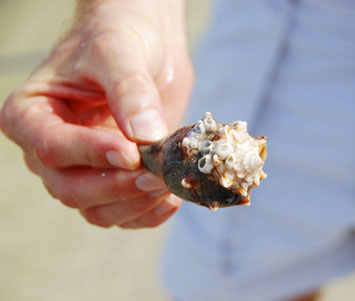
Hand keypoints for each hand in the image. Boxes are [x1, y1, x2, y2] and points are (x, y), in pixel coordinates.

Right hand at [0, 0, 192, 227]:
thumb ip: (129, 91)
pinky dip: (147, 213)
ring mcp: (83, 169)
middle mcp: (51, 149)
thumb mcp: (119, 52)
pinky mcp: (114, 178)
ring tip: (168, 185)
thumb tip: (145, 135)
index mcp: (32, 114)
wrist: (144, 44)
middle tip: (156, 175)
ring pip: (97, 210)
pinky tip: (170, 199)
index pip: (51, 147)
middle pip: (71, 189)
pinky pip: (124, 213)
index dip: (91, 154)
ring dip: (134, 204)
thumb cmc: (119, 38)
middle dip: (116, 188)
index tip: (131, 152)